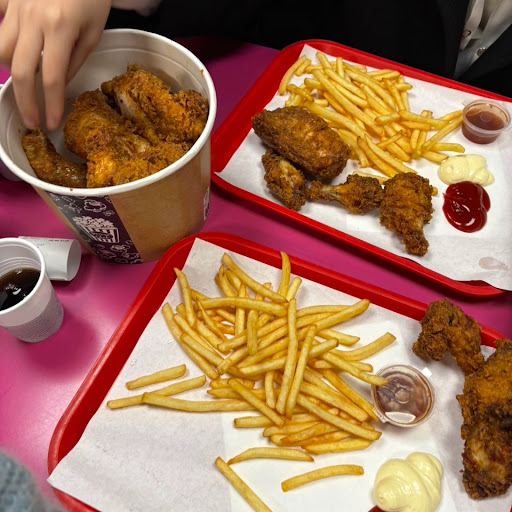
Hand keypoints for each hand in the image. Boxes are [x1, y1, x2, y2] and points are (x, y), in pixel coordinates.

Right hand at [0, 0, 111, 129]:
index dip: (50, 105)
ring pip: (1, 49)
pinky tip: (7, 53)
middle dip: (25, 102)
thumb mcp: (93, 32)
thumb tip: (59, 83)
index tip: (51, 123)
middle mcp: (33, 20)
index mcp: (60, 29)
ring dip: (11, 71)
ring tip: (25, 83)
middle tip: (31, 120)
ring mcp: (16, 7)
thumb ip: (75, 59)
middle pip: (21, 71)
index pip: (53, 79)